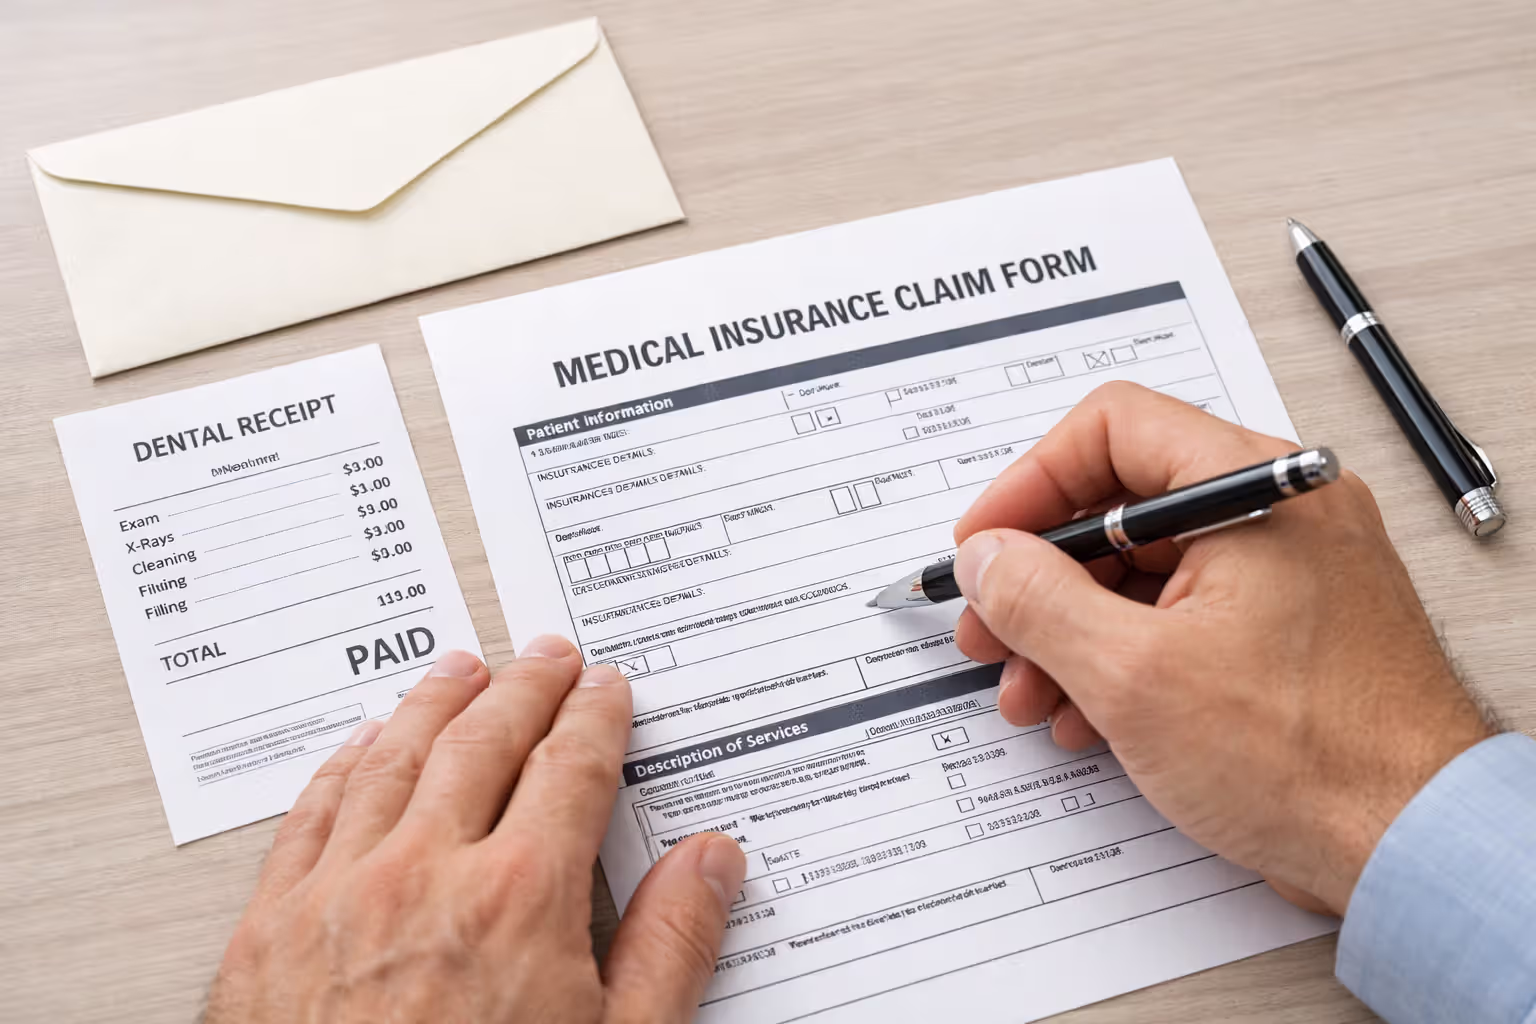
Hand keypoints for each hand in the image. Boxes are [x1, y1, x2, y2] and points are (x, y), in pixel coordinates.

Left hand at [206, 638, 745, 1023]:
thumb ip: (671, 949)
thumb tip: (711, 866)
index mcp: (521, 898)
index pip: (570, 766)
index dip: (594, 716)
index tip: (605, 691)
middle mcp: (426, 874)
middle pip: (484, 741)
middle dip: (524, 688)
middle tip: (546, 657)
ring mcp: (340, 894)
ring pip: (394, 759)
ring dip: (436, 703)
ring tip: (461, 670)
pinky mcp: (271, 929)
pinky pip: (311, 813)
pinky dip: (345, 763)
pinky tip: (363, 743)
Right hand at [951, 382, 1489, 915]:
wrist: (1414, 847)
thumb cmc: (1312, 758)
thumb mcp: (1133, 675)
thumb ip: (1038, 600)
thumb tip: (987, 558)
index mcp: (1257, 491)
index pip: (1113, 429)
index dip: (1030, 484)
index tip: (986, 543)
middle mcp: (1279, 516)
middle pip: (1122, 506)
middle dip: (1041, 576)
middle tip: (991, 625)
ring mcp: (1287, 574)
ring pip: (1145, 571)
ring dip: (1070, 629)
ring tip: (1031, 691)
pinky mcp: (1285, 632)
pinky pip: (1182, 617)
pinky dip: (1122, 657)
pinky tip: (1087, 714)